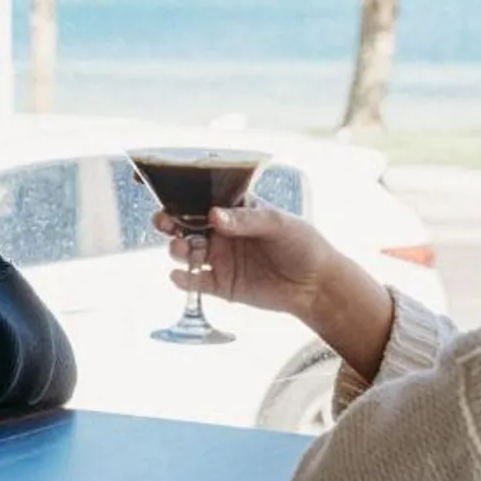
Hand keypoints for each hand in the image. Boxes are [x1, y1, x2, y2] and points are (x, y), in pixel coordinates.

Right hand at [156, 203, 336, 319]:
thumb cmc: (302, 244)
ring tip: (181, 248)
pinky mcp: (221, 285)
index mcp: (234, 210)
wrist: (316, 285)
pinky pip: (195, 281)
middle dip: (169, 221)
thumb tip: (214, 216)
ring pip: (185, 251)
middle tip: (164, 222)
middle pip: (185, 224)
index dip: (180, 196)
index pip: (202, 199)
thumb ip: (246, 220)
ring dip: (176, 248)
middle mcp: (222, 232)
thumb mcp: (278, 224)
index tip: (164, 194)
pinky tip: (180, 276)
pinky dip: (183, 279)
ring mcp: (220, 258)